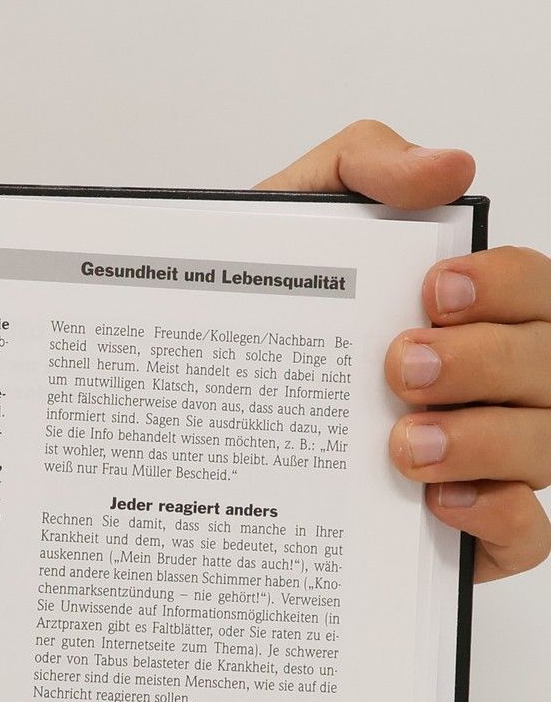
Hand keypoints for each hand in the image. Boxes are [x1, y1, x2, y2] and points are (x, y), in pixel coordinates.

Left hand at [257, 120, 548, 583]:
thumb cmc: (260, 311)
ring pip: (544, 448)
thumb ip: (361, 168)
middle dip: (482, 362)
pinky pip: (528, 535)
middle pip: (545, 365)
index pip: (531, 287)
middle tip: (402, 369)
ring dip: (485, 442)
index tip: (433, 291)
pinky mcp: (468, 530)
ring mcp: (489, 456)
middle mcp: (492, 379)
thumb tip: (446, 166)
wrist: (185, 401)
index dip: (503, 284)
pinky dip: (501, 520)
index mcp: (469, 306)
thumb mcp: (287, 221)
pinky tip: (441, 506)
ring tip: (405, 445)